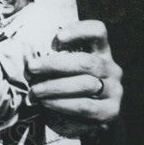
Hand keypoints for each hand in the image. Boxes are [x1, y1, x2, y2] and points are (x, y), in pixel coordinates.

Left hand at [25, 21, 122, 135]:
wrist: (88, 113)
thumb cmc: (69, 82)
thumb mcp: (64, 66)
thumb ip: (53, 59)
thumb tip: (29, 62)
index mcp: (100, 50)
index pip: (98, 31)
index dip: (79, 31)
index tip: (57, 38)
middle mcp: (111, 68)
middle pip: (86, 62)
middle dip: (55, 65)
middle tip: (32, 68)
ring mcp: (114, 90)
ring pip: (86, 85)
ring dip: (55, 87)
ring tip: (35, 91)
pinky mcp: (111, 111)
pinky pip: (85, 106)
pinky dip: (62, 105)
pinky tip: (47, 104)